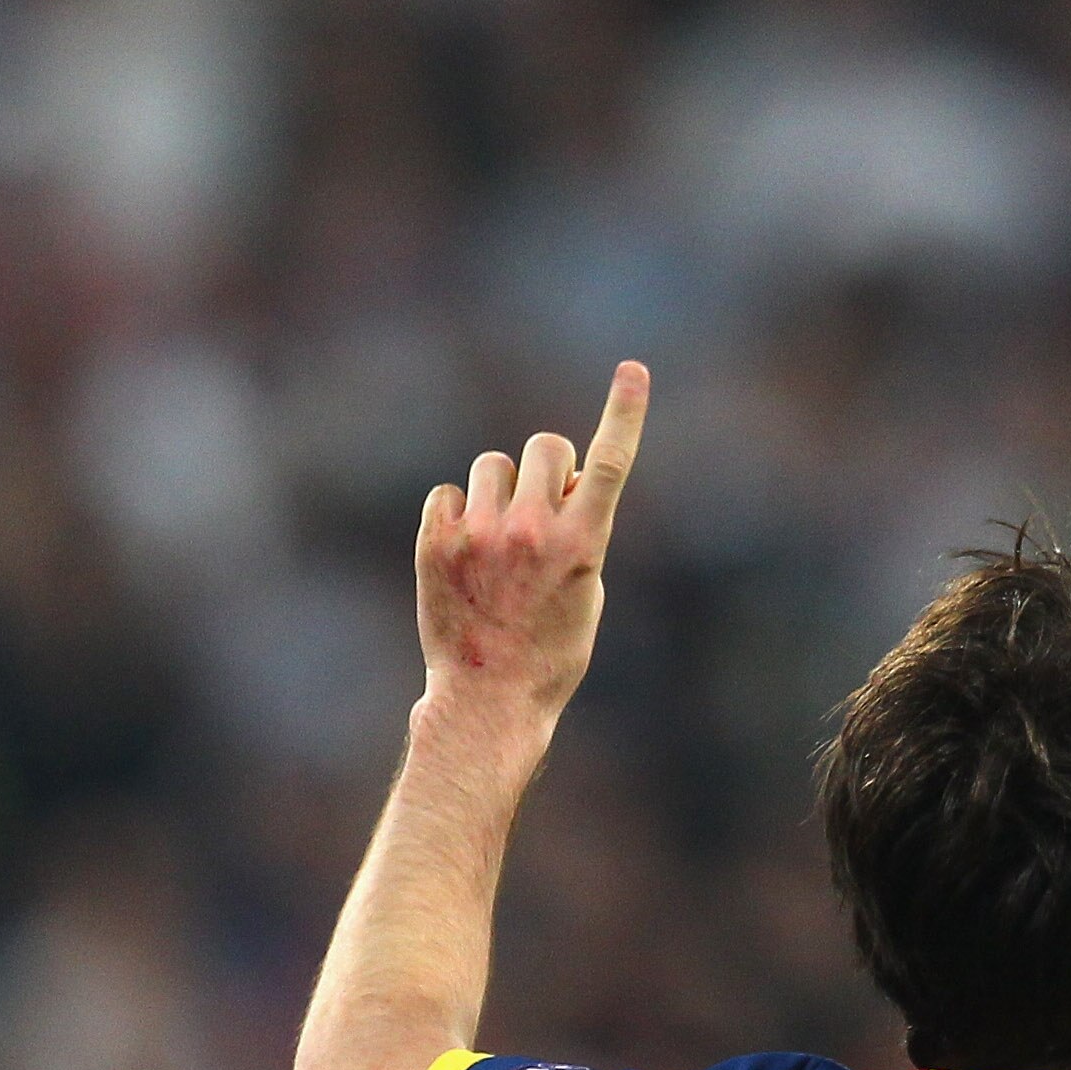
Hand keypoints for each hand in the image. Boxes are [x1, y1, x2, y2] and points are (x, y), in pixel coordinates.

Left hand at [417, 360, 649, 718]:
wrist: (488, 699)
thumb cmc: (550, 651)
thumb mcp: (588, 590)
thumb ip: (582, 528)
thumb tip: (566, 479)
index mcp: (583, 543)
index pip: (610, 462)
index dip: (625, 411)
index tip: (633, 370)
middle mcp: (533, 530)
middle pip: (544, 445)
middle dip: (545, 467)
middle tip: (540, 509)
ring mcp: (481, 534)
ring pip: (492, 464)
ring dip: (499, 490)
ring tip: (497, 543)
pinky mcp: (437, 542)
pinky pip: (448, 492)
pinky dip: (457, 515)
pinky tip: (463, 557)